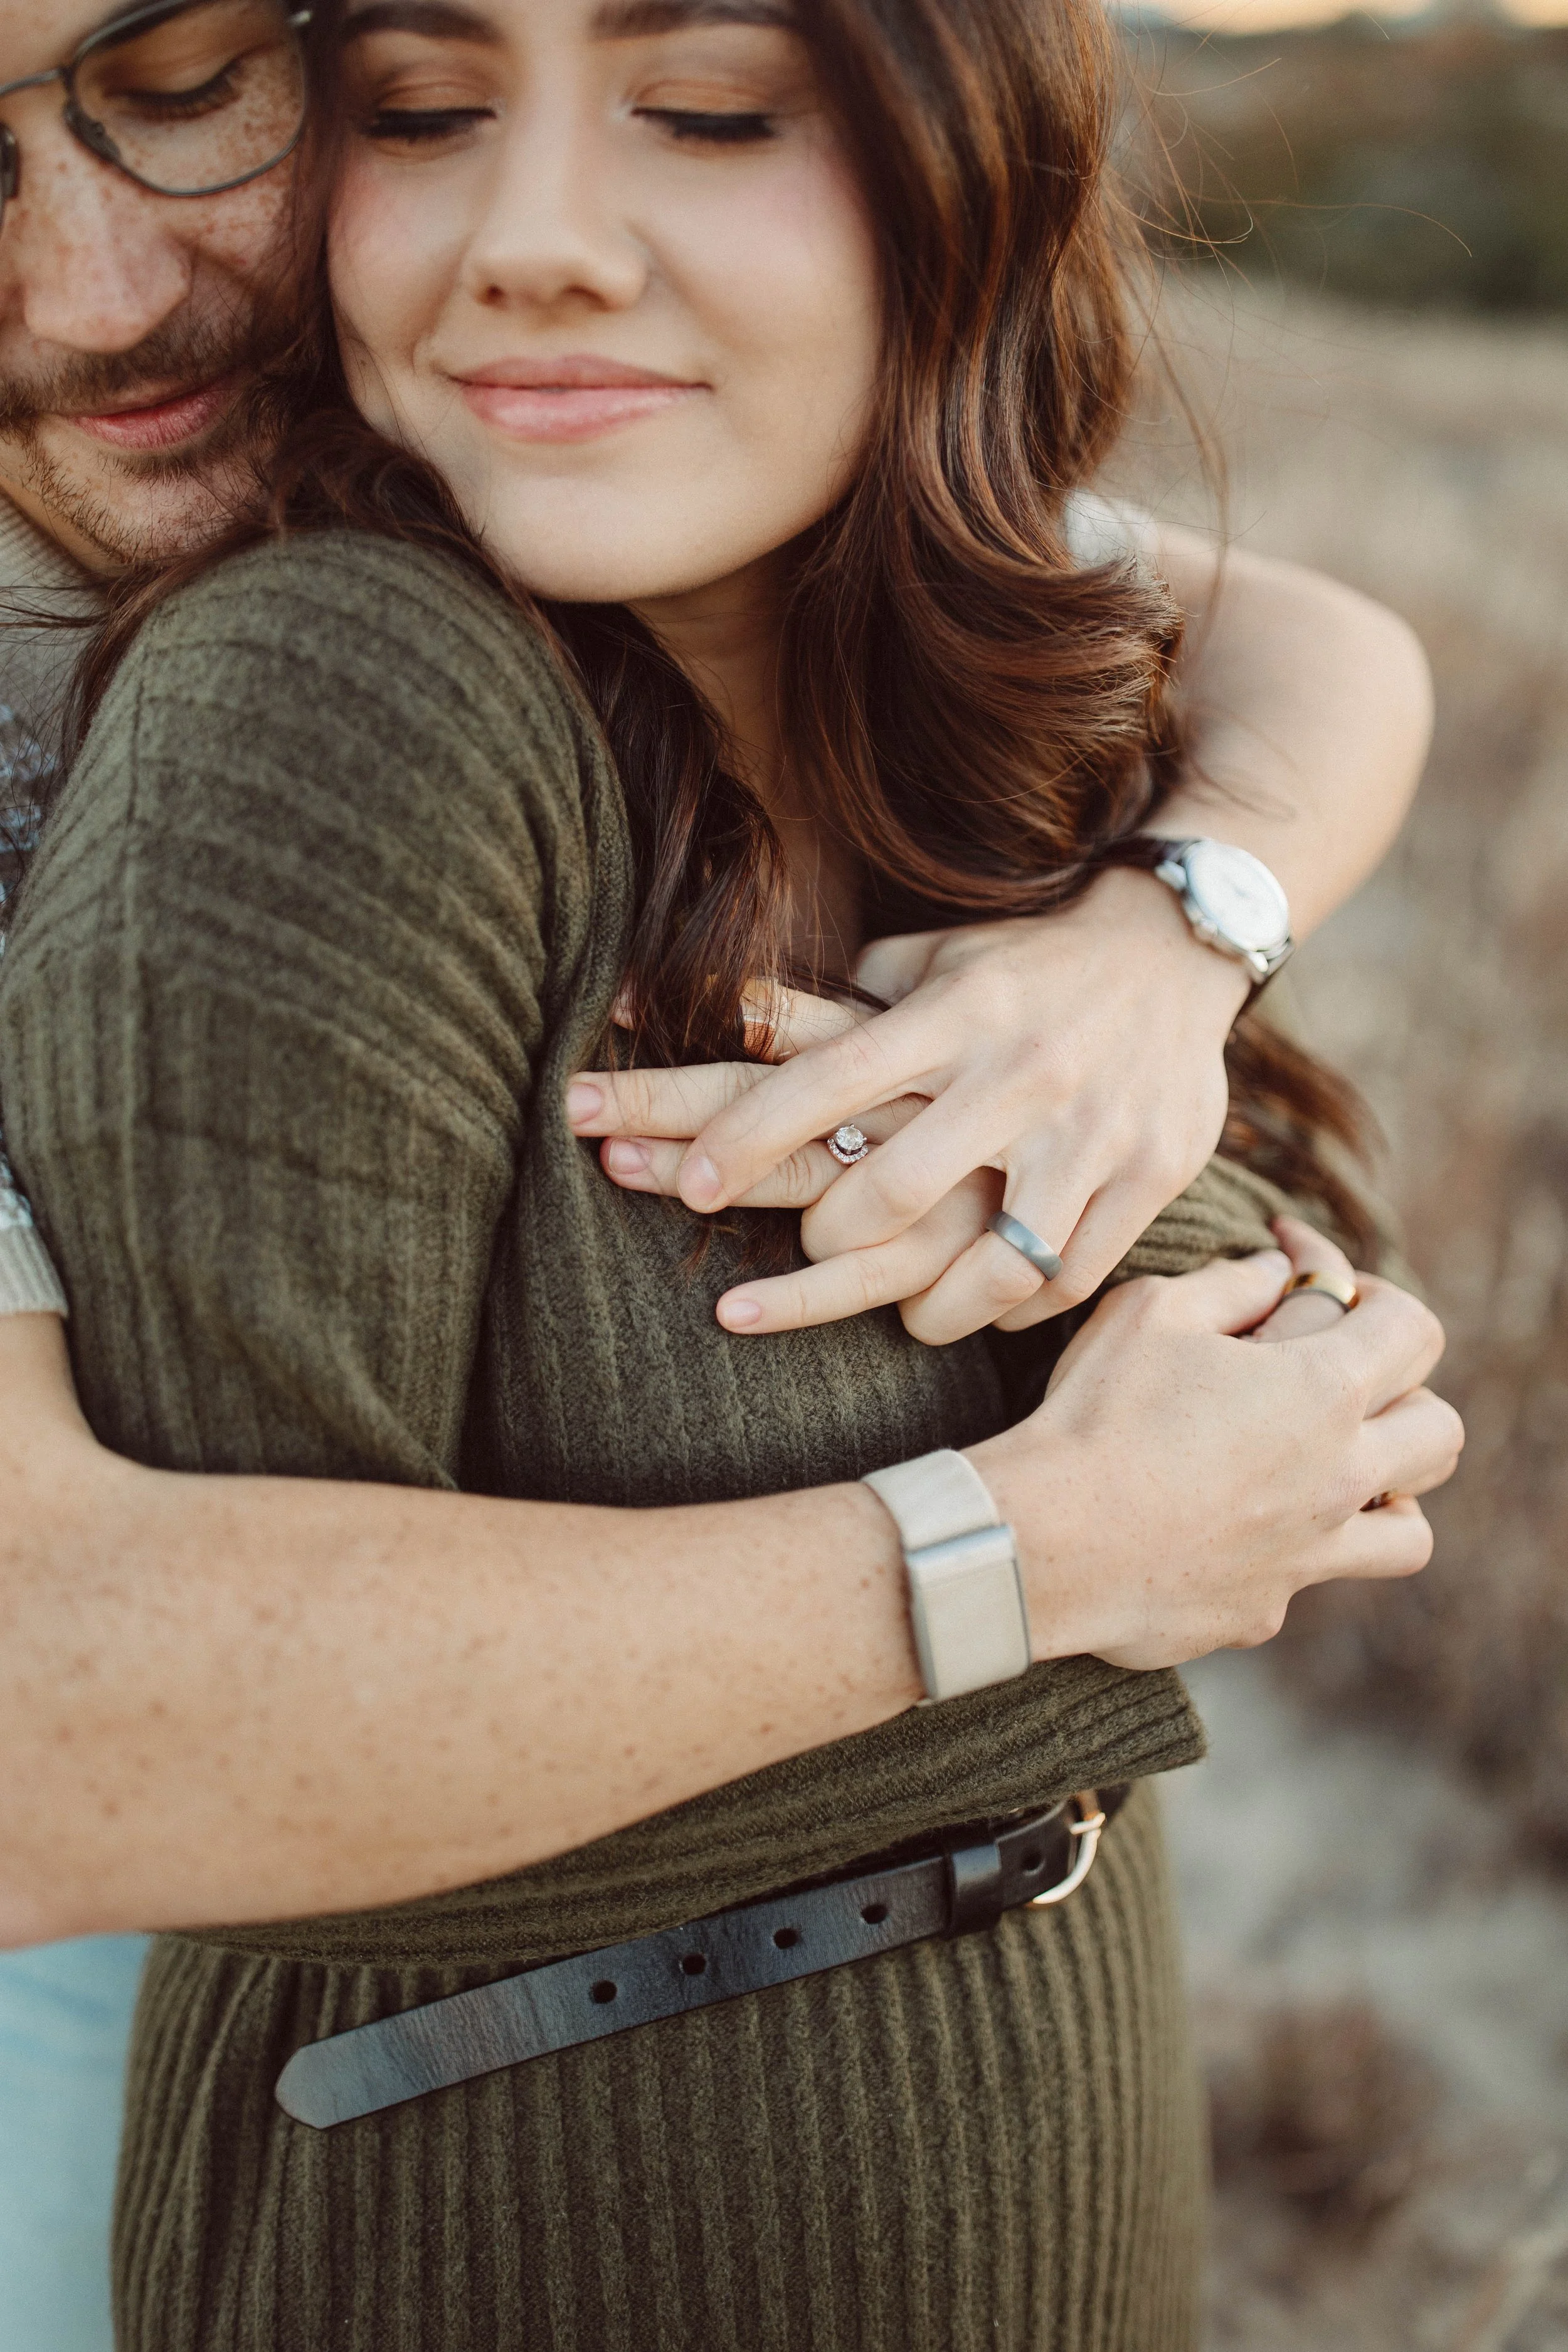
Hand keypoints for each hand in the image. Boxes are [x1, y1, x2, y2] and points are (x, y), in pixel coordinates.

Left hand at [567, 869, 1249, 1339]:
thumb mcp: (938, 956)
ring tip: (908, 1318)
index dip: (752, 1136)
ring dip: (930, 1309)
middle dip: (829, 1240)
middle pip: (895, 1189)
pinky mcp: (1150, 1175)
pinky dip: (1017, 1310)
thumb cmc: (1029, 960)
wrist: (1178, 948)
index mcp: (955, 1013)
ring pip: (991, 1262)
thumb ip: (846, 998)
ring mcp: (1090, 1131)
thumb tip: (734, 1014)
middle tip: (810, 1252)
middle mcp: (1018, 1073)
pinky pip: (1068, 1278)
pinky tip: (989, 1311)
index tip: (689, 1184)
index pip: (832, 1080)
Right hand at [967, 1225, 1462, 1670]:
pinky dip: (1293, 1552)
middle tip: (1337, 1376)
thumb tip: (1275, 1272)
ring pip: (1412, 1529)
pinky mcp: (1264, 1609)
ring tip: (1330, 1470)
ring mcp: (1309, 1554)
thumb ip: (1230, 1284)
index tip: (1314, 1279)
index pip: (1413, 1329)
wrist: (1043, 1542)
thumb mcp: (1151, 1314)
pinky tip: (1238, 1530)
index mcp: (1321, 1391)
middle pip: (1439, 1430)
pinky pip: (1311, 1580)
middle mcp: (1337, 1478)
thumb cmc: (1096, 1415)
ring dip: (1387, 1491)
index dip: (1372, 1291)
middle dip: (1402, 1391)